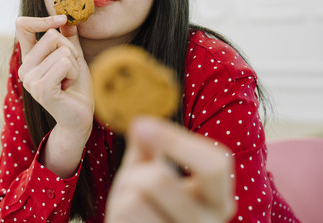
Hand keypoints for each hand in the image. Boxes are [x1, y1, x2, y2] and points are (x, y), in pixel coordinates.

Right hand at [16, 15, 93, 134]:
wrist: (80, 117)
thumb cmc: (77, 88)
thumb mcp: (74, 58)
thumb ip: (68, 39)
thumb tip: (66, 18)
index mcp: (29, 59)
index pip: (22, 26)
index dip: (41, 19)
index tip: (61, 19)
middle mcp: (25, 68)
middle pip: (51, 36)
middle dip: (70, 50)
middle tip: (70, 71)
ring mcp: (31, 80)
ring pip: (62, 51)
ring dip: (74, 66)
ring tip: (68, 81)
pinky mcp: (42, 89)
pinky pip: (65, 64)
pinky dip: (74, 73)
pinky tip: (68, 87)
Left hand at [106, 117, 235, 222]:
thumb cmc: (147, 207)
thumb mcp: (149, 171)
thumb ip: (149, 146)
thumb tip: (142, 123)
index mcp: (217, 198)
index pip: (214, 163)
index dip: (176, 140)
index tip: (142, 125)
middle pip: (160, 178)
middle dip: (136, 172)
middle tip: (134, 181)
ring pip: (135, 198)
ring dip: (124, 194)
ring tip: (132, 206)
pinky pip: (127, 213)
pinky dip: (118, 212)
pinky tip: (128, 221)